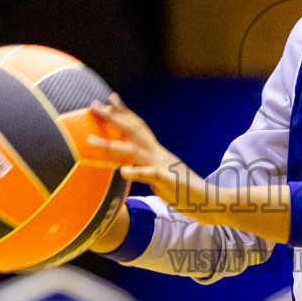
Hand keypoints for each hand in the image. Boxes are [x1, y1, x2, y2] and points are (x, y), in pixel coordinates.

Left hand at [88, 94, 208, 213]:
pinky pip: (150, 176)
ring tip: (90, 140)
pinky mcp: (168, 182)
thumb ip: (147, 170)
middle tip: (94, 104)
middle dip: (113, 117)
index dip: (124, 112)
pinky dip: (136, 172)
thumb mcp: (162, 178)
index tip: (109, 98)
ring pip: (134, 151)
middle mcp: (158, 154)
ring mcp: (163, 166)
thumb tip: (130, 167)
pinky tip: (122, 171)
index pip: (139, 127)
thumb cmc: (186, 193)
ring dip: (111, 144)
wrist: (212, 202)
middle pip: (133, 131)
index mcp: (158, 153)